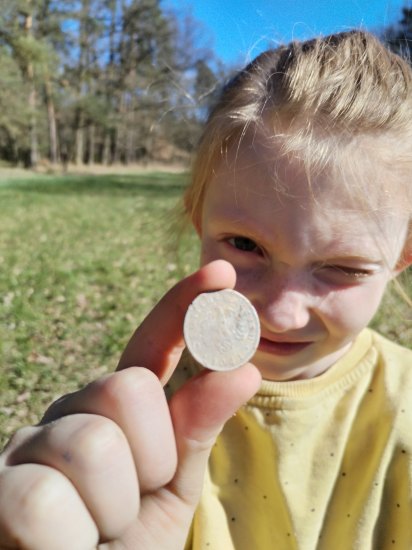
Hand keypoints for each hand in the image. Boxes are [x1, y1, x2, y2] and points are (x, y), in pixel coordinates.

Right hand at [0, 260, 260, 548]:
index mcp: (118, 409)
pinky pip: (41, 500)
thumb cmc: (127, 545)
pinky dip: (67, 540)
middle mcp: (72, 411)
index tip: (222, 274)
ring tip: (94, 532)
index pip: (152, 346)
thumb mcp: (172, 489)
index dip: (184, 307)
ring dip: (111, 508)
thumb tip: (244, 368)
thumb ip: (196, 427)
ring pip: (91, 445)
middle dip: (148, 458)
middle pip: (127, 389)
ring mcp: (28, 443)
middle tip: (130, 504)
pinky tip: (58, 546)